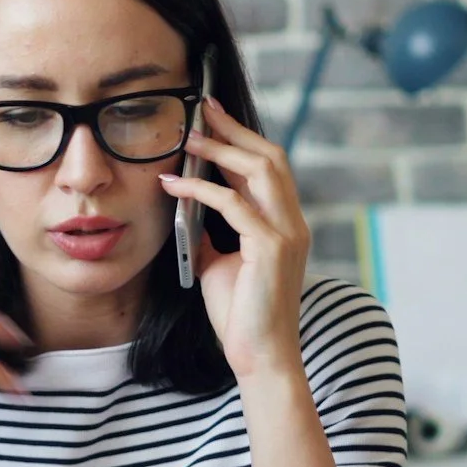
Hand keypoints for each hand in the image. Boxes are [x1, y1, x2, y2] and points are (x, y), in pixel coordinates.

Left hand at [158, 97, 310, 382]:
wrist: (260, 357)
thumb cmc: (241, 314)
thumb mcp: (219, 263)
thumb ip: (210, 234)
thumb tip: (185, 209)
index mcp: (286, 224)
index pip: (269, 168)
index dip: (242, 138)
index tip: (212, 117)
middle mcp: (293, 223)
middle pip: (270, 158)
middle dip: (234, 130)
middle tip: (202, 109)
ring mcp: (287, 234)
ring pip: (260, 171)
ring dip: (221, 150)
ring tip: (187, 138)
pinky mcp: (271, 249)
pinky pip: (233, 205)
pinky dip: (200, 191)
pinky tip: (173, 185)